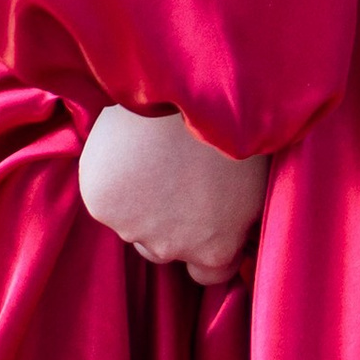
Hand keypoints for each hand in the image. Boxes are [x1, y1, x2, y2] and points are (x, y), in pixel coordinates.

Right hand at [77, 103, 266, 283]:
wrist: (184, 86)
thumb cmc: (234, 123)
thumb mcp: (257, 179)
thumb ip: (244, 215)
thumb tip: (246, 225)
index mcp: (216, 247)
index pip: (210, 273)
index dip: (210, 244)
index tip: (208, 220)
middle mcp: (172, 249)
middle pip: (167, 249)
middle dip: (171, 222)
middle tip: (176, 174)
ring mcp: (132, 228)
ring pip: (133, 223)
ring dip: (141, 199)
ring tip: (153, 152)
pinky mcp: (102, 202)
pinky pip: (107, 196)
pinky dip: (114, 177)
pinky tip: (130, 145)